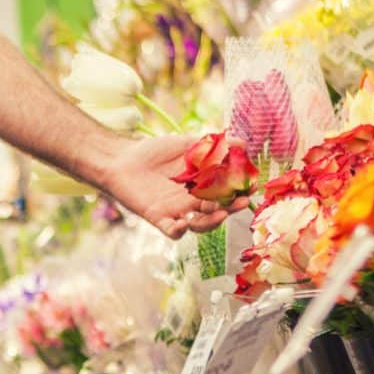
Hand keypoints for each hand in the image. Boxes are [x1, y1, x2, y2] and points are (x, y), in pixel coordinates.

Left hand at [92, 134, 236, 237]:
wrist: (122, 159)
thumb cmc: (154, 152)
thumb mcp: (188, 145)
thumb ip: (214, 145)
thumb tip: (243, 142)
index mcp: (202, 185)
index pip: (226, 192)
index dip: (239, 191)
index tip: (251, 185)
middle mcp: (192, 201)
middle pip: (217, 210)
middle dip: (231, 208)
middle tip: (242, 202)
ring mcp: (177, 211)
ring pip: (199, 225)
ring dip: (211, 222)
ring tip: (220, 214)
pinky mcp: (159, 218)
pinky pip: (173, 231)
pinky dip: (179, 231)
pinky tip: (184, 223)